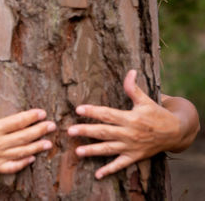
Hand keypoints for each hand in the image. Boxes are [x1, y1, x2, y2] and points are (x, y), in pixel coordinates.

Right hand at [0, 78, 55, 173]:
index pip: (17, 121)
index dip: (31, 117)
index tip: (42, 112)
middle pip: (23, 137)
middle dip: (39, 131)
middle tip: (52, 126)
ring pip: (20, 152)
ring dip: (36, 147)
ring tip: (48, 143)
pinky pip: (11, 166)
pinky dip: (22, 163)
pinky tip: (32, 158)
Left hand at [67, 70, 181, 178]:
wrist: (175, 132)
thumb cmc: (157, 114)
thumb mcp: (145, 100)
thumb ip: (133, 88)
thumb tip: (130, 71)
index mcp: (130, 118)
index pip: (108, 114)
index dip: (93, 111)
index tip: (78, 109)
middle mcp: (129, 133)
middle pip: (104, 132)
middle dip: (86, 131)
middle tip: (70, 131)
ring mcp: (131, 147)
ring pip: (108, 149)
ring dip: (93, 151)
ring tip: (77, 152)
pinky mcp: (134, 157)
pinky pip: (120, 165)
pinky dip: (109, 170)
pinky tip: (97, 175)